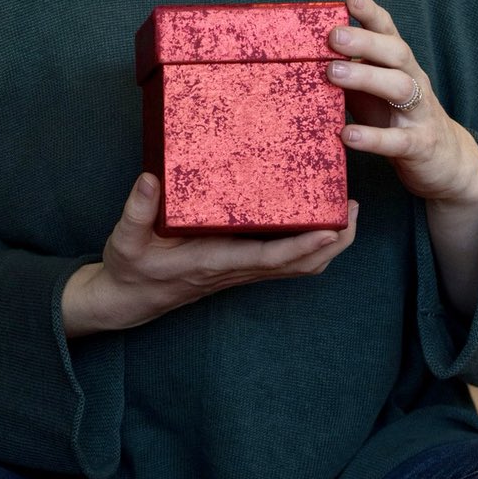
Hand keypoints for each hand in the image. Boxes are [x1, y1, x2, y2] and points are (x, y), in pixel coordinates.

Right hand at [61, 173, 358, 337]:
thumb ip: (138, 209)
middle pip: (299, 265)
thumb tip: (151, 177)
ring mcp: (241, 271)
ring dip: (327, 246)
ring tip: (345, 211)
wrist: (127, 300)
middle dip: (332, 243)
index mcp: (215, 261)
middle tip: (352, 209)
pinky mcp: (240, 267)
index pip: (269, 258)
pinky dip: (308, 245)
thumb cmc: (130, 269)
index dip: (303, 246)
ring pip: (297, 266)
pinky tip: (313, 219)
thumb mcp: (125, 238)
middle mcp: (236, 269)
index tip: (330, 229)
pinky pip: (284, 260)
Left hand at [329, 0, 477, 317]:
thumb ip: (349, 71)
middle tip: (333, 36)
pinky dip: (371, 137)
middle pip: (396, 53)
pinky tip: (346, 135)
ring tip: (333, 74)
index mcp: (401, 66)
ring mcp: (420, 113)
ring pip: (400, 87)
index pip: (389, 32)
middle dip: (365, 40)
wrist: (445, 164)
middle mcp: (414, 81)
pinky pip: (396, 140)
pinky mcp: (420, 145)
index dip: (372, 14)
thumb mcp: (374, 91)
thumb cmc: (397, 120)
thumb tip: (304, 55)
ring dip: (366, 77)